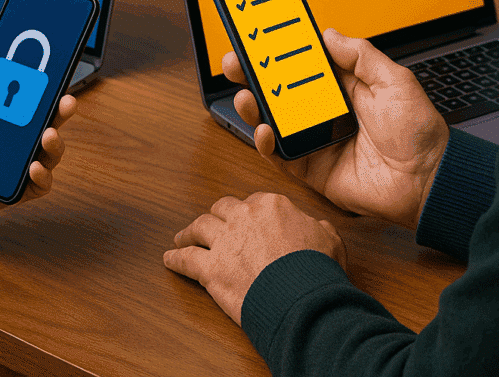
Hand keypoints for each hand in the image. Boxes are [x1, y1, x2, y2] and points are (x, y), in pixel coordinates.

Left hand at [0, 41, 76, 225]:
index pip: (28, 102)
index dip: (46, 91)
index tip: (56, 78)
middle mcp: (3, 142)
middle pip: (44, 126)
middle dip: (61, 113)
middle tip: (65, 103)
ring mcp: (6, 168)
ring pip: (47, 156)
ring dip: (55, 145)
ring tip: (47, 137)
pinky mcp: (5, 193)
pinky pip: (35, 188)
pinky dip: (43, 178)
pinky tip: (34, 167)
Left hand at [163, 192, 345, 324]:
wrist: (302, 297)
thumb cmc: (317, 269)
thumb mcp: (329, 238)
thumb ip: (317, 227)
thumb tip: (315, 225)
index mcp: (271, 206)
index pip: (252, 202)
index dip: (247, 213)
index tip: (243, 221)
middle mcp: (243, 217)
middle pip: (221, 209)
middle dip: (215, 216)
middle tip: (210, 224)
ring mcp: (224, 241)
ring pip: (199, 227)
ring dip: (189, 232)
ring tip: (183, 237)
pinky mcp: (211, 268)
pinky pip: (186, 259)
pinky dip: (175, 259)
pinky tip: (169, 259)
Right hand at [223, 29, 448, 230]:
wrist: (429, 180)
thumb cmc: (419, 134)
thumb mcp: (395, 80)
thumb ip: (360, 55)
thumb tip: (329, 34)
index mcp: (344, 88)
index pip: (304, 65)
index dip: (282, 52)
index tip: (261, 36)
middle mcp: (325, 112)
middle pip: (280, 91)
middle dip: (255, 75)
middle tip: (236, 61)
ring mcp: (316, 140)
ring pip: (274, 121)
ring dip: (254, 107)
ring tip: (245, 94)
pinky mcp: (312, 168)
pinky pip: (280, 155)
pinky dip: (267, 143)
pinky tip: (265, 129)